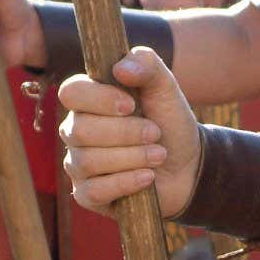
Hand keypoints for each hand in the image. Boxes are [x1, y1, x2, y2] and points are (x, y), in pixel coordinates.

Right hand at [58, 48, 200, 216]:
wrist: (188, 165)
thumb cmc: (169, 123)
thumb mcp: (165, 88)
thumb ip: (147, 65)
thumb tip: (121, 67)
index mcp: (88, 101)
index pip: (71, 92)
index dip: (99, 99)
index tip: (131, 105)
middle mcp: (76, 131)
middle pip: (80, 130)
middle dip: (125, 132)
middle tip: (156, 133)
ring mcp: (78, 164)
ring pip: (87, 161)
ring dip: (131, 157)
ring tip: (159, 155)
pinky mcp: (87, 195)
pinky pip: (92, 191)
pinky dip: (125, 183)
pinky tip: (148, 178)